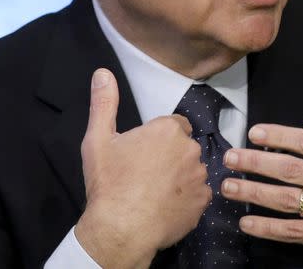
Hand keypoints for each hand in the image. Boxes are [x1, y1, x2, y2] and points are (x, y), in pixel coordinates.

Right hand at [75, 68, 211, 268]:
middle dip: (170, 157)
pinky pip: (198, 194)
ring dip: (180, 177)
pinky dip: (186, 198)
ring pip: (192, 170)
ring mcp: (199, 175)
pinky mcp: (204, 199)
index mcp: (167, 130)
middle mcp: (190, 148)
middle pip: (184, 147)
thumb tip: (103, 73)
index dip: (159, 139)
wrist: (120, 228)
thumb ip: (103, 104)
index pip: (174, 126)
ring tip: (155, 192)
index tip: (144, 153)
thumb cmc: (109, 184)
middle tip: (146, 174)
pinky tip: (166, 205)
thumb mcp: (98, 140)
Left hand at [221, 80, 302, 268]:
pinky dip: (269, 228)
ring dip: (253, 192)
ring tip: (227, 187)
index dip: (280, 136)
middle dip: (255, 162)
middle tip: (229, 157)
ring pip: (287, 200)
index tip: (255, 132)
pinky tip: (248, 223)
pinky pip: (296, 233)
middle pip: (291, 169)